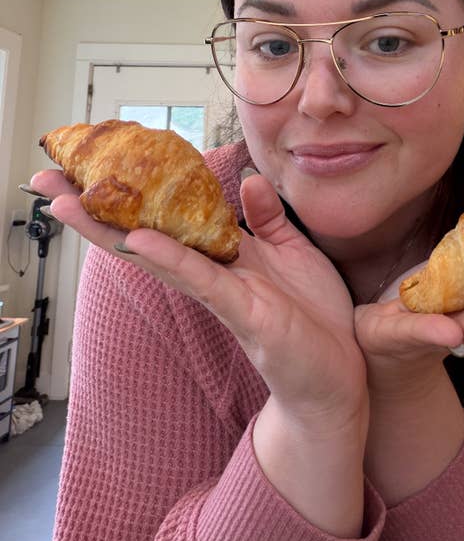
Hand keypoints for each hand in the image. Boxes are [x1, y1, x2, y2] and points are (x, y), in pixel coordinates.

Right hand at [30, 168, 366, 428]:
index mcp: (222, 256)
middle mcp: (211, 274)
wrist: (342, 373)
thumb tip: (247, 178)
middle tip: (45, 182)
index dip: (128, 196)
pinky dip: (170, 259)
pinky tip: (139, 240)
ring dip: (109, 230)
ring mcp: (221, 295)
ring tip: (67, 203)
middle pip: (142, 235)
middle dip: (93, 211)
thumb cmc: (313, 316)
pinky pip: (202, 281)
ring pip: (157, 256)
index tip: (87, 167)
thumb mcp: (292, 252)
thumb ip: (266, 218)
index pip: (164, 219)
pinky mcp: (244, 313)